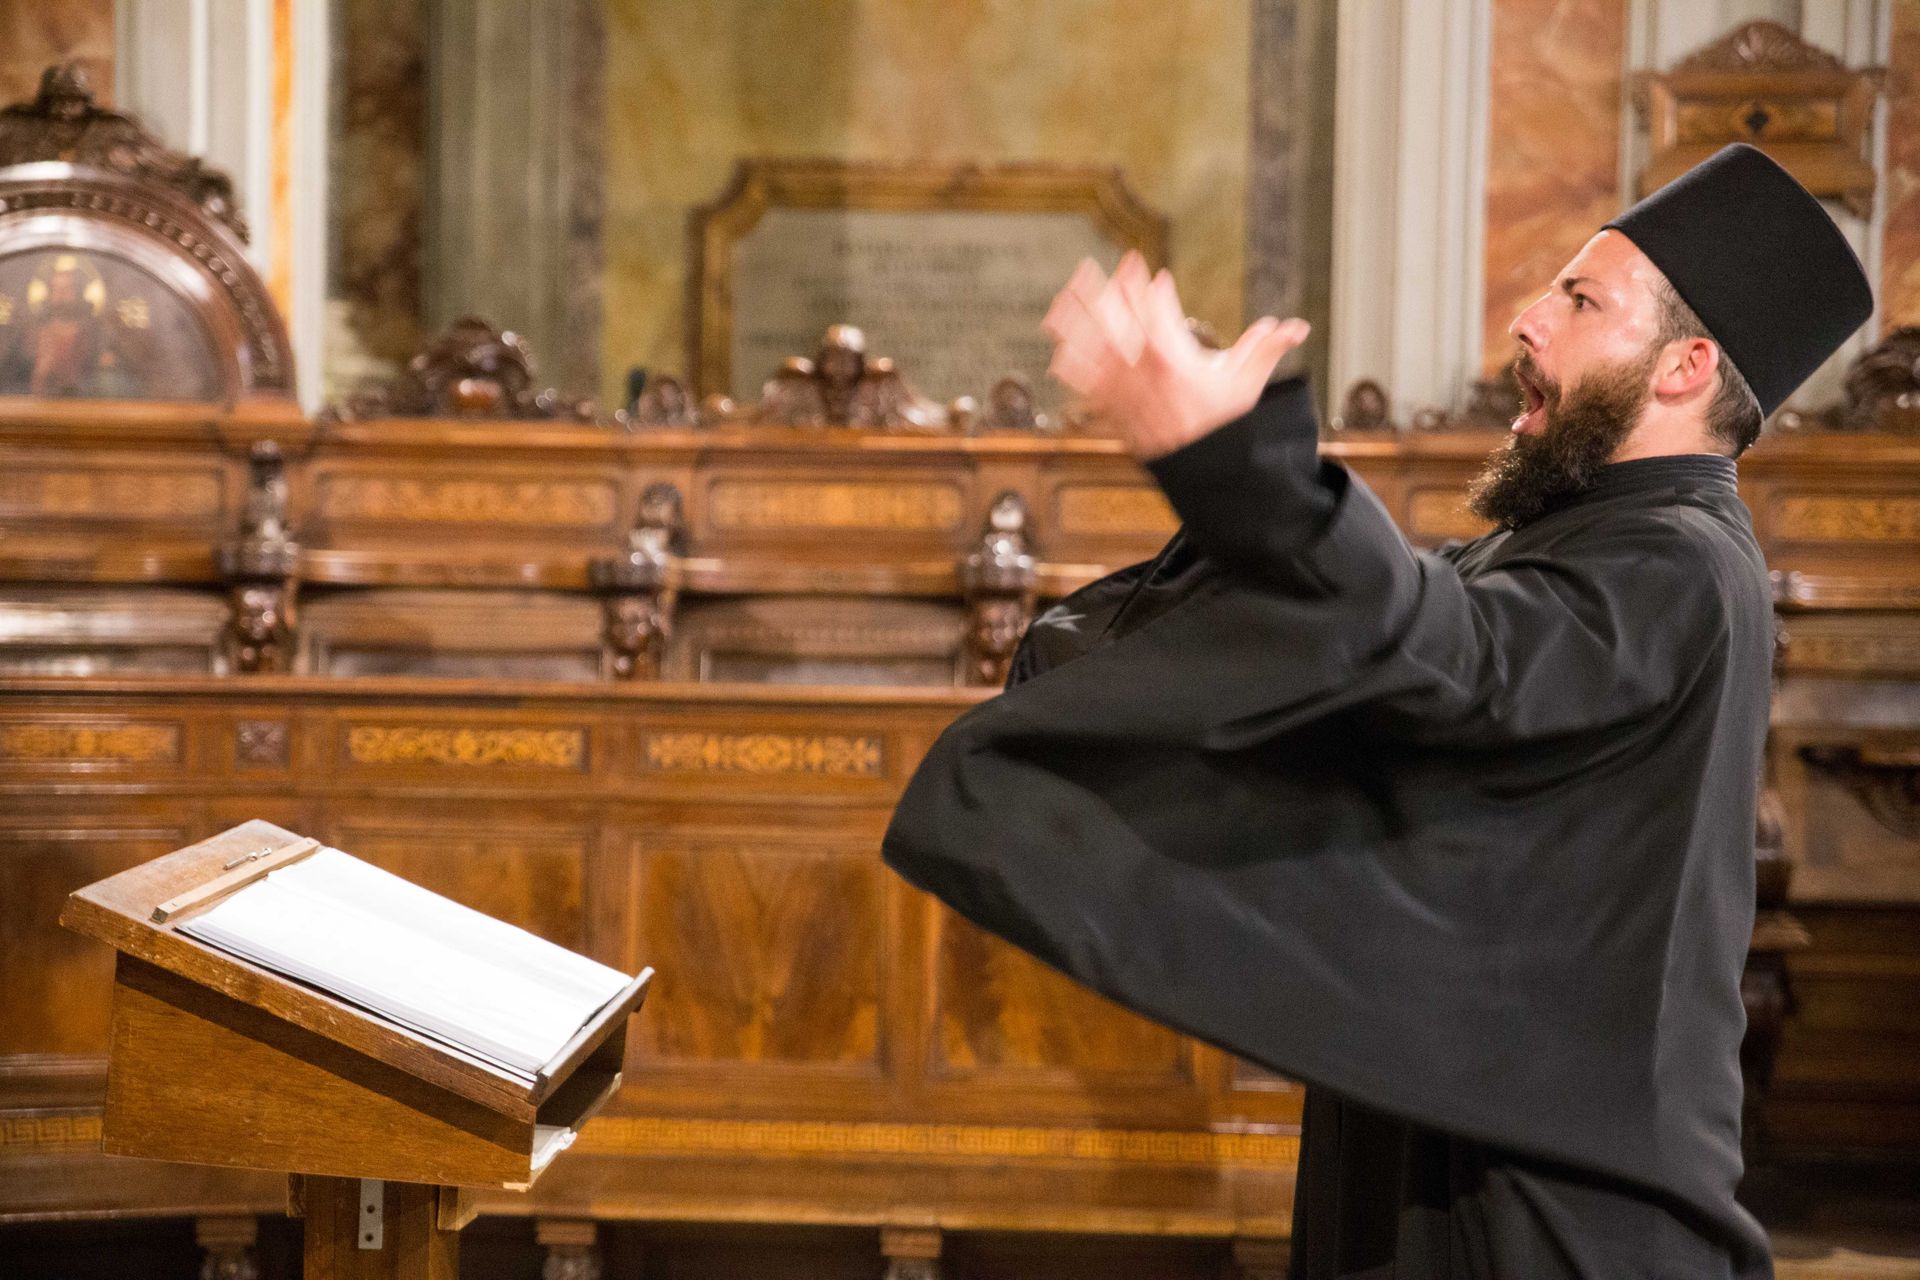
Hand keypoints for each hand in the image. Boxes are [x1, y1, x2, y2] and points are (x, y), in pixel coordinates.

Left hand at [1043, 251, 1309, 459]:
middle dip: (1106, 292)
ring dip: (1076, 320)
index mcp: (1175, 360)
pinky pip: (1084, 383)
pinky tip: (1056, 348)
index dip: (1152, 289)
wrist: (1204, 469)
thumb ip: (1267, 349)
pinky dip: (1069, 364)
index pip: (1158, 313)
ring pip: (1092, 348)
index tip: (1151, 272)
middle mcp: (1143, 373)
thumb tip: (1295, 326)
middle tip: (1096, 266)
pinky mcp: (1111, 409)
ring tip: (1064, 294)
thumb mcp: (1248, 384)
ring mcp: (1123, 391)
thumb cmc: (1224, 423)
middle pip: (1117, 323)